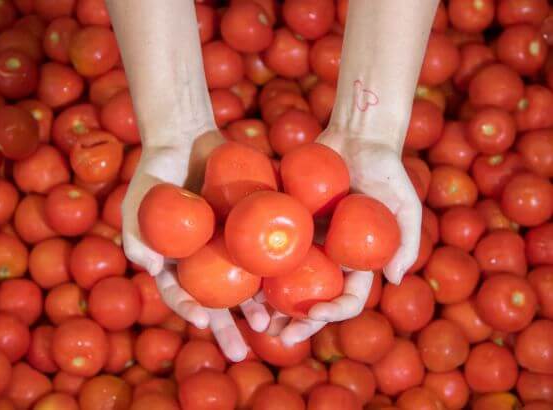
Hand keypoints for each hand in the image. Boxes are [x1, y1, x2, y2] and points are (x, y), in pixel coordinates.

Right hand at [121, 130, 269, 360]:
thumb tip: (151, 270)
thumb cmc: (155, 172)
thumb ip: (138, 236)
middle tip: (242, 353)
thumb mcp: (139, 202)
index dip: (191, 310)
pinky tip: (288, 285)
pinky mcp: (252, 226)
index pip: (182, 294)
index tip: (203, 322)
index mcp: (179, 263)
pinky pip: (264, 250)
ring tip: (271, 325)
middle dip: (229, 328)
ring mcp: (230, 245)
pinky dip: (275, 270)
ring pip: (246, 283)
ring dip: (257, 307)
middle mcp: (206, 260)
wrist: (186, 138)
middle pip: (219, 300)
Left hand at [271, 128, 421, 345]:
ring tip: (252, 318)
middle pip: (312, 298)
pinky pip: (269, 246)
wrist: (356, 137)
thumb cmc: (386, 169)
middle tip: (275, 337)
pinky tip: (239, 276)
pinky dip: (256, 265)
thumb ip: (406, 240)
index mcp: (356, 261)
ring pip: (285, 280)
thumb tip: (397, 280)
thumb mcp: (405, 202)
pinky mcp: (287, 221)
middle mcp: (329, 257)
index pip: (348, 298)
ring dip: (269, 303)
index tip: (315, 315)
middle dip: (296, 323)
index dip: (333, 312)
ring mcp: (306, 241)